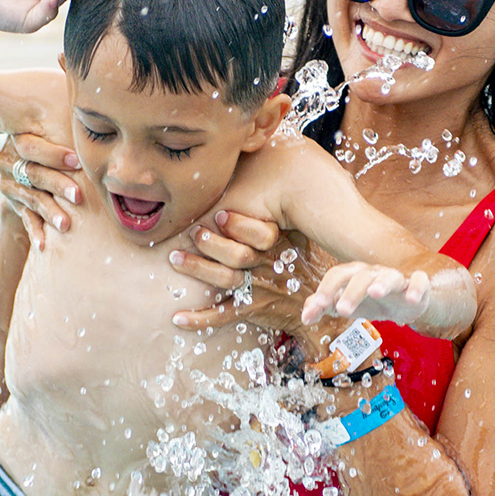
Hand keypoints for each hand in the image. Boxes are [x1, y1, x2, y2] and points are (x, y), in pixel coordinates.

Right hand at [0, 132, 81, 247]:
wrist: (29, 162)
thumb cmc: (54, 139)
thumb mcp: (55, 128)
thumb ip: (67, 126)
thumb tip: (94, 115)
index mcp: (17, 139)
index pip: (31, 147)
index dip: (54, 154)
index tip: (77, 162)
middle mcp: (8, 161)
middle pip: (33, 174)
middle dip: (57, 185)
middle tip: (77, 196)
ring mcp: (9, 184)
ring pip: (31, 198)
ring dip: (50, 212)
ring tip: (66, 225)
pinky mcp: (14, 204)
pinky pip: (25, 218)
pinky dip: (35, 232)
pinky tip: (44, 245)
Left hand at [168, 211, 326, 339]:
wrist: (319, 305)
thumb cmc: (303, 262)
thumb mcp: (300, 236)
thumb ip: (283, 215)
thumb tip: (264, 176)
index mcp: (278, 244)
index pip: (261, 235)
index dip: (240, 226)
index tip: (221, 215)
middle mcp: (266, 266)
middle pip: (237, 256)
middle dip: (212, 244)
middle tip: (193, 233)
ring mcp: (258, 289)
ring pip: (224, 280)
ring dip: (197, 269)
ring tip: (175, 258)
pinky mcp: (250, 309)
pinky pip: (222, 316)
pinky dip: (199, 319)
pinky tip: (177, 318)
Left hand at [301, 262, 431, 325]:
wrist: (404, 301)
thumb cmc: (371, 300)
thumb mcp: (345, 304)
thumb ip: (324, 307)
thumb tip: (305, 317)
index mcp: (353, 275)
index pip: (337, 276)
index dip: (326, 290)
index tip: (317, 308)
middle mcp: (374, 273)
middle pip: (360, 276)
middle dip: (351, 291)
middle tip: (342, 310)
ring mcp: (396, 278)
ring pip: (389, 276)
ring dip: (381, 283)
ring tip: (375, 293)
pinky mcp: (417, 285)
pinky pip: (419, 281)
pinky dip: (417, 288)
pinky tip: (412, 298)